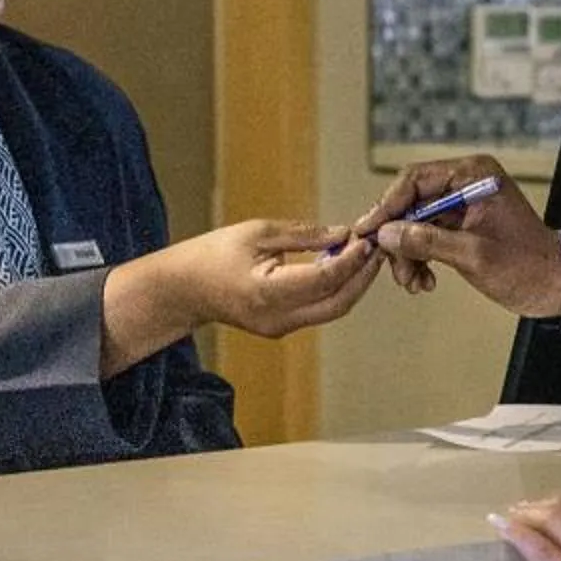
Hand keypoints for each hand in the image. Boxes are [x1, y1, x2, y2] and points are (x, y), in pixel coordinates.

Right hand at [160, 219, 381, 338]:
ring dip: (354, 283)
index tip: (366, 239)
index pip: (324, 280)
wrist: (182, 290)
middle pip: (338, 303)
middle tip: (377, 247)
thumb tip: (343, 234)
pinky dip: (337, 289)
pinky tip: (343, 265)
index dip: (351, 260)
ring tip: (365, 254)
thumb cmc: (212, 254)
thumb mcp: (257, 232)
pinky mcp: (281, 327)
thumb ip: (303, 234)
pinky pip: (319, 310)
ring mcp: (280, 328)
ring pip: (332, 310)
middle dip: (362, 276)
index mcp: (267, 292)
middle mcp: (277, 318)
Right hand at [358, 155, 560, 317]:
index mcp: (474, 175)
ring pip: (415, 223)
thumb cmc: (525, 265)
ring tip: (413, 283)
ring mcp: (463, 204)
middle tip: (395, 269)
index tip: (369, 231)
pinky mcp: (462, 225)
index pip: (415, 179)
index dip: (388, 206)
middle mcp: (466, 183)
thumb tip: (386, 233)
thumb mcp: (472, 254)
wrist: (556, 285)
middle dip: (399, 238)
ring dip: (408, 254)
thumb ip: (427, 241)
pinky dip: (420, 259)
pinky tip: (425, 282)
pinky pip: (427, 236)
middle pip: (411, 202)